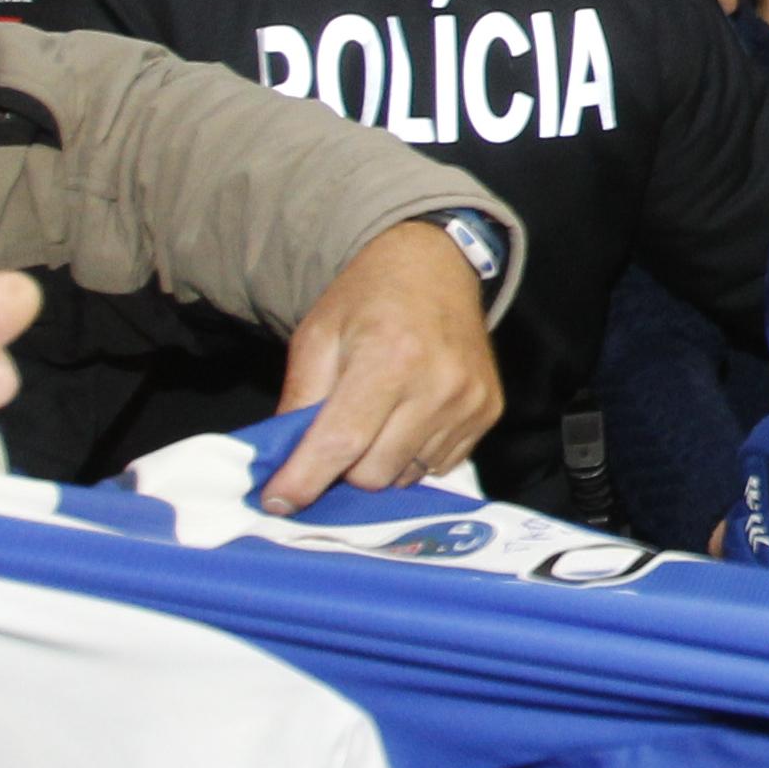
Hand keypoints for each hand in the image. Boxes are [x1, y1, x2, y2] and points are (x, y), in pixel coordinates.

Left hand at [264, 221, 508, 508]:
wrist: (436, 265)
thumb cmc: (368, 299)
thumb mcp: (317, 336)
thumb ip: (299, 400)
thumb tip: (281, 463)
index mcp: (389, 358)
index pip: (341, 442)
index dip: (305, 479)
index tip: (278, 502)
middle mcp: (438, 385)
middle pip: (374, 472)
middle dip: (344, 468)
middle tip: (334, 440)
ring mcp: (469, 402)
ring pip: (407, 475)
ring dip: (381, 463)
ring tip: (376, 422)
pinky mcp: (489, 411)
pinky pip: (439, 465)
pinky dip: (413, 455)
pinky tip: (407, 419)